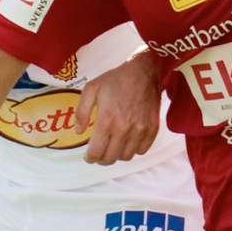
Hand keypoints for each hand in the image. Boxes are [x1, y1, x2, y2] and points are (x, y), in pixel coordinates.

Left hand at [76, 50, 161, 164]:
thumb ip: (81, 112)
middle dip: (102, 159)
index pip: (97, 151)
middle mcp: (124, 128)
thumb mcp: (91, 89)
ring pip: (126, 156)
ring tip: (113, 146)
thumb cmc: (116, 79)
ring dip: (118, 155)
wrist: (143, 71)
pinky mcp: (152, 128)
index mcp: (107, 119)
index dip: (90, 158)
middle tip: (99, 153)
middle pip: (111, 158)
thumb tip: (79, 131)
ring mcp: (140, 130)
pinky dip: (134, 150)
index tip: (89, 157)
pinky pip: (142, 150)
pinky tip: (128, 141)